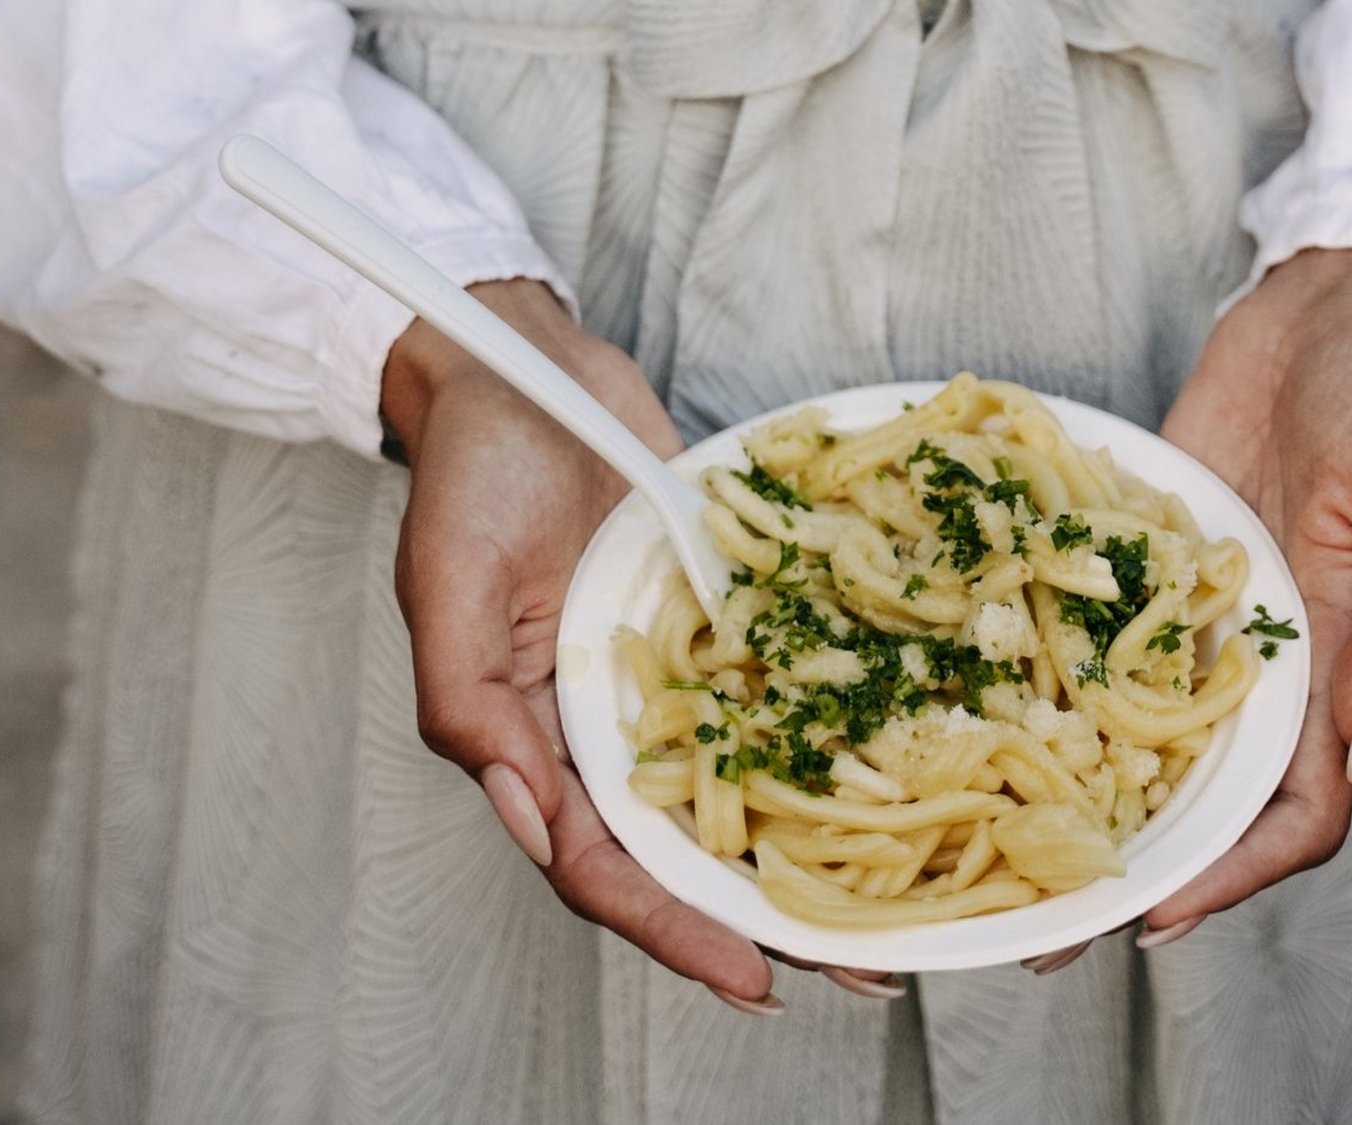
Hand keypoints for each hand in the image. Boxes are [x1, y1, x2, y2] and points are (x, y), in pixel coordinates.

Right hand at [385, 281, 897, 1010]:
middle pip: (688, 855)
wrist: (526, 368)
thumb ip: (469, 706)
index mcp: (537, 740)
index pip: (603, 866)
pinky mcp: (724, 625)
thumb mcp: (445, 584)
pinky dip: (835, 740)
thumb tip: (526, 816)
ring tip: (906, 912)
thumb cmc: (470, 472)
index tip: (752, 978)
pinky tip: (906, 769)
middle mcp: (611, 729)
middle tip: (866, 971)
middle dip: (767, 921)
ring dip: (814, 855)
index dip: (673, 929)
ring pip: (745, 793)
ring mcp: (674, 682)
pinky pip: (780, 696)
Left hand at [1025, 248, 1351, 971]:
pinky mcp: (1144, 575)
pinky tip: (978, 728)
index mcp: (1341, 671)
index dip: (1233, 873)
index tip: (1154, 916)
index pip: (1297, 810)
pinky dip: (1048, 698)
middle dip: (1134, 872)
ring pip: (1141, 747)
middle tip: (1038, 933)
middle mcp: (1264, 671)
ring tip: (989, 857)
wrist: (1332, 310)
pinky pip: (1095, 651)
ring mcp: (1196, 628)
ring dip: (1081, 807)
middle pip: (1204, 803)